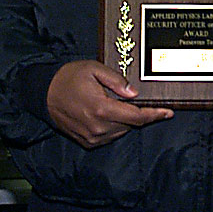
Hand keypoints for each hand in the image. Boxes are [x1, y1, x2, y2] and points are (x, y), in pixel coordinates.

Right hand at [46, 60, 172, 147]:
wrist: (43, 94)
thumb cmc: (69, 78)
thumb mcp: (94, 69)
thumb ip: (116, 81)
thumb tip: (134, 94)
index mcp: (102, 109)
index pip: (137, 117)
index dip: (155, 114)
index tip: (169, 112)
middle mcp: (98, 127)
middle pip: (131, 124)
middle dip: (137, 112)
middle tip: (130, 98)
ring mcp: (92, 137)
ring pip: (121, 131)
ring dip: (124, 119)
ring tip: (110, 102)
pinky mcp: (87, 142)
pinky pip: (109, 136)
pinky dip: (113, 126)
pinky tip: (104, 112)